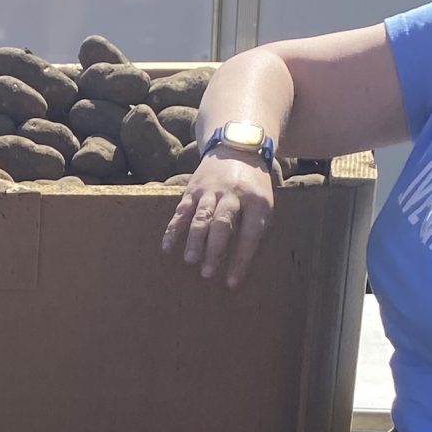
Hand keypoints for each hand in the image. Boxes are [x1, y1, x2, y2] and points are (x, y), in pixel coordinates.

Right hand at [163, 154, 277, 285]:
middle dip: (214, 250)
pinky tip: (168, 247)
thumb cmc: (253, 186)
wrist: (237, 149)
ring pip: (200, 217)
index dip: (240, 260)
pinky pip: (181, 212)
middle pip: (222, 224)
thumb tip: (239, 264)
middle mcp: (232, 194)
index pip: (249, 234)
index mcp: (256, 201)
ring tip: (190, 261)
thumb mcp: (264, 203)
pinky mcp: (192, 190)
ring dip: (194, 240)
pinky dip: (173, 230)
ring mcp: (210, 191)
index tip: (231, 282)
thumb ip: (254, 228)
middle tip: (207, 273)